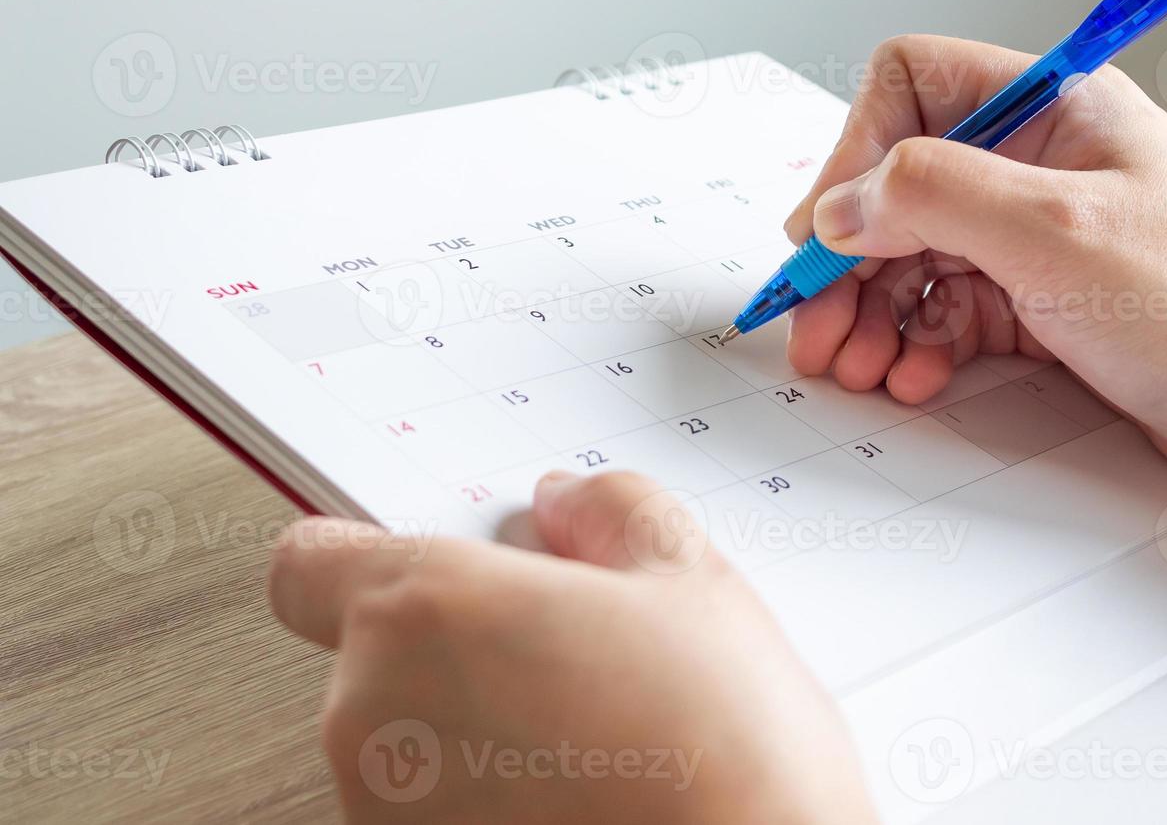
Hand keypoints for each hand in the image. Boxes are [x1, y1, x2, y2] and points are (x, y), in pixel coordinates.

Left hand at [269, 471, 875, 824]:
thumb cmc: (727, 755)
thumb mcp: (691, 581)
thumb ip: (611, 513)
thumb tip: (571, 504)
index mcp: (426, 608)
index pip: (309, 563)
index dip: (363, 554)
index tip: (422, 562)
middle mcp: (375, 715)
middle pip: (376, 649)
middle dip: (460, 642)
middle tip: (566, 647)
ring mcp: (386, 814)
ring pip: (408, 736)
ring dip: (474, 724)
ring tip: (592, 731)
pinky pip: (432, 808)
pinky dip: (485, 796)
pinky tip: (581, 789)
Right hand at [785, 35, 1166, 513]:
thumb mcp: (1056, 231)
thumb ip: (933, 198)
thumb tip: (841, 204)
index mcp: (1047, 107)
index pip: (909, 87)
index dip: (855, 155)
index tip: (826, 231)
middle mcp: (1033, 164)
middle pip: (897, 189)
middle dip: (848, 260)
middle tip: (810, 325)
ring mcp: (1034, 236)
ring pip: (914, 258)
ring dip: (871, 312)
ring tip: (853, 364)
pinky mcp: (1039, 302)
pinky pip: (947, 313)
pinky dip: (918, 345)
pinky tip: (913, 377)